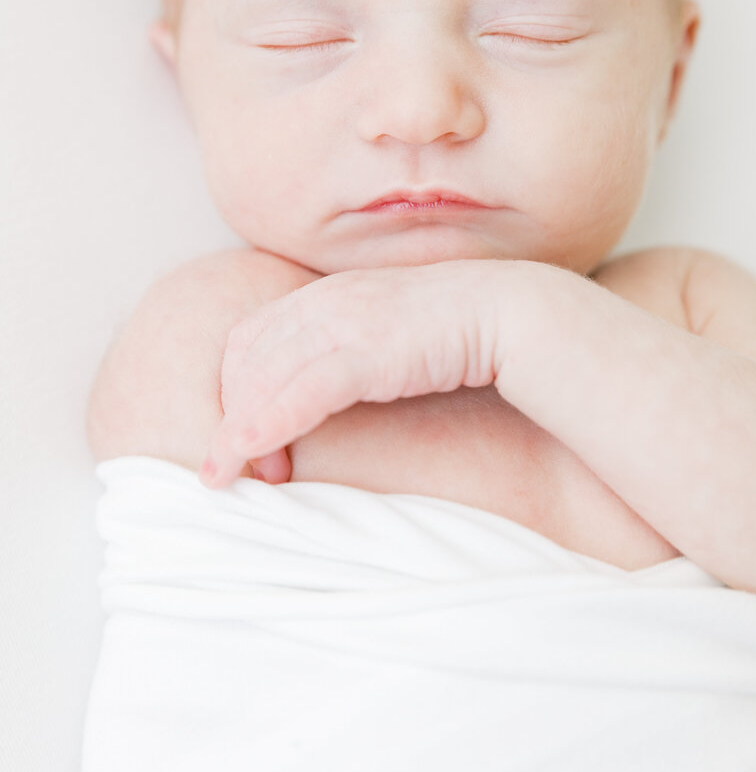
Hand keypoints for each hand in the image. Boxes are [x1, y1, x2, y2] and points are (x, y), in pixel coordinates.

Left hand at [199, 258, 523, 488]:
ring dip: (236, 429)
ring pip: (263, 376)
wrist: (514, 312)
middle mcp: (326, 301)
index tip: (244, 438)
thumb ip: (348, 355)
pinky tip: (247, 452)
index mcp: (326, 295)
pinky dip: (266, 423)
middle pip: (245, 358)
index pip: (250, 338)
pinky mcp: (369, 348)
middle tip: (236, 469)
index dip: (235, 389)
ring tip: (224, 477)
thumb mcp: (385, 340)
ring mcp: (345, 321)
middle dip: (230, 414)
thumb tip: (325, 399)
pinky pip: (301, 391)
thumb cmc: (455, 336)